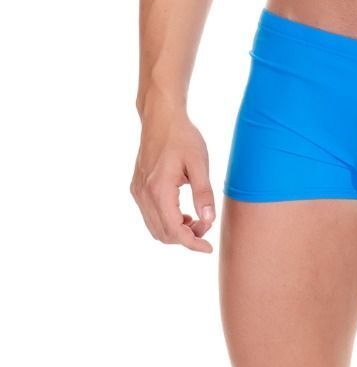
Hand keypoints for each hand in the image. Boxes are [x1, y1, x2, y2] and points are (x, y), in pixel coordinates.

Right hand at [130, 104, 216, 252]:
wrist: (161, 118)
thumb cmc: (183, 137)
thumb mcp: (199, 163)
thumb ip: (203, 193)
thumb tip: (208, 220)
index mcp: (159, 190)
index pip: (174, 230)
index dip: (192, 243)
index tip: (208, 248)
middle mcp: (144, 195)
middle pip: (163, 234)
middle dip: (186, 237)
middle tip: (206, 225)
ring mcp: (137, 192)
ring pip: (154, 227)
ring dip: (175, 230)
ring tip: (196, 218)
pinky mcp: (137, 188)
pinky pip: (149, 216)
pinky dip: (166, 221)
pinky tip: (182, 211)